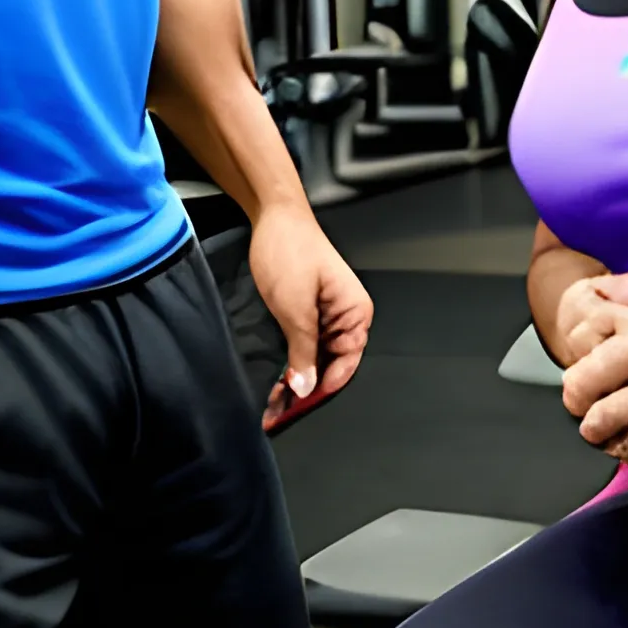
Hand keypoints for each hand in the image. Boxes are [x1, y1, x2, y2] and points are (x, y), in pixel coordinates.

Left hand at [248, 206, 372, 407]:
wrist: (271, 217)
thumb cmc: (290, 251)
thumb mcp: (295, 308)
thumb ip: (303, 351)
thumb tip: (306, 388)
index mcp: (355, 313)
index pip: (346, 365)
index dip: (322, 389)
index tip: (297, 409)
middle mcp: (345, 316)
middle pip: (330, 365)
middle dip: (305, 389)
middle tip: (278, 411)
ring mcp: (325, 314)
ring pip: (314, 358)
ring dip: (295, 378)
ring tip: (271, 400)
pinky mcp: (307, 311)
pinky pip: (302, 344)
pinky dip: (290, 360)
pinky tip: (273, 376)